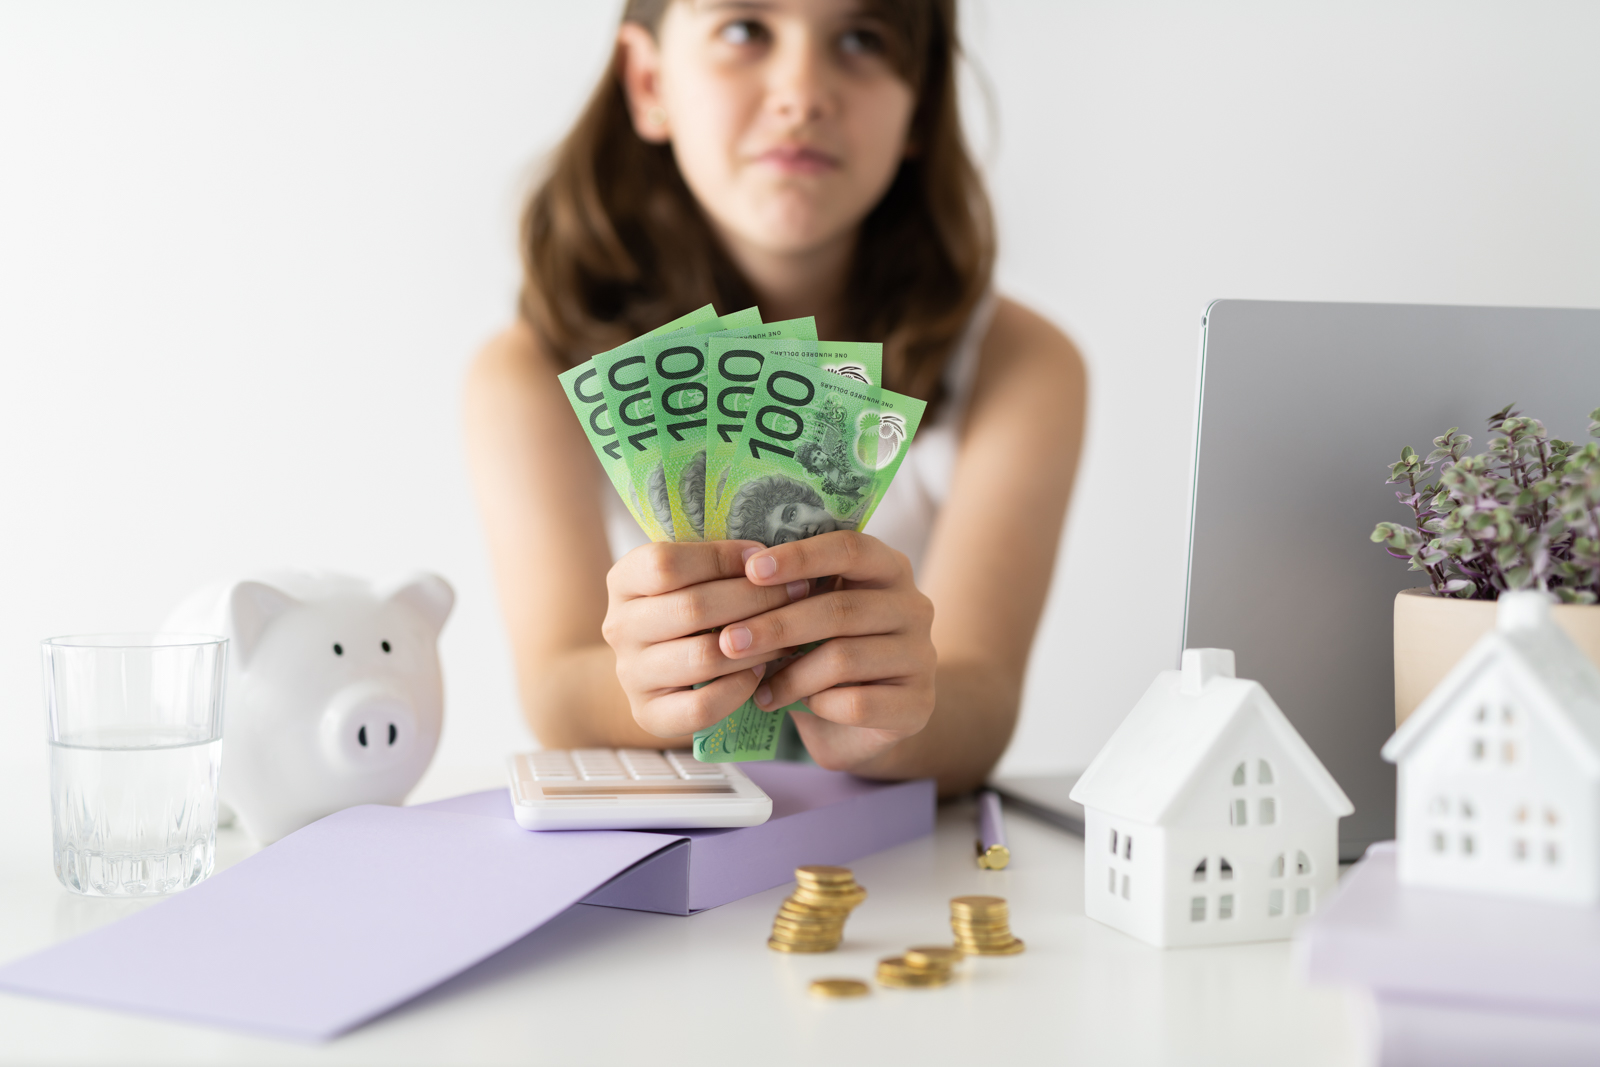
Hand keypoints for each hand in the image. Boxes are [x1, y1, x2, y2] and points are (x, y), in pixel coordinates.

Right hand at [603, 541, 808, 738]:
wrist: (656, 670)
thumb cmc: (688, 607)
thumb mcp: (691, 575)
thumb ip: (718, 561)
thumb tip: (769, 554)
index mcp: (624, 581)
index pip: (665, 564)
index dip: (721, 558)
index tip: (765, 557)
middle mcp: (619, 627)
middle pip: (692, 608)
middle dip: (756, 598)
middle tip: (799, 591)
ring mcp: (631, 674)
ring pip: (703, 657)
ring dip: (757, 643)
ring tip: (789, 633)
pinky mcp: (649, 715)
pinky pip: (702, 706)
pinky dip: (739, 688)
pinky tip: (761, 671)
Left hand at [718, 531, 935, 770]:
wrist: (864, 724)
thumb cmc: (826, 653)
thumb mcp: (811, 613)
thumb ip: (790, 590)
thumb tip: (728, 573)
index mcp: (888, 568)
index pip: (849, 548)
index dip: (800, 557)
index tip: (751, 571)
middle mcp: (914, 606)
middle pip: (841, 608)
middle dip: (778, 625)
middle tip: (730, 641)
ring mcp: (922, 656)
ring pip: (845, 658)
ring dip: (790, 675)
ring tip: (757, 686)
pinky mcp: (919, 704)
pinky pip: (857, 703)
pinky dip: (816, 705)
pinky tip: (793, 708)